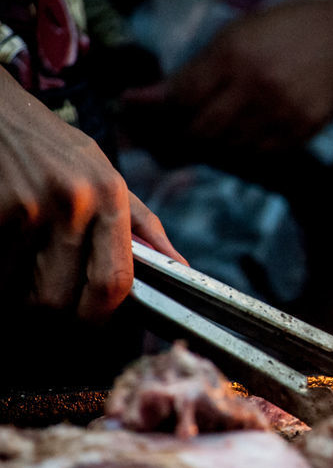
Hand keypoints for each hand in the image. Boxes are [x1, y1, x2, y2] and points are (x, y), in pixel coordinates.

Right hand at [1, 72, 182, 318]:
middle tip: (45, 306)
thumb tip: (180, 267)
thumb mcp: (105, 172)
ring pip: (16, 293)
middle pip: (59, 300)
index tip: (89, 321)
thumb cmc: (53, 145)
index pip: (113, 282)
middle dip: (50, 315)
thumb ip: (141, 224)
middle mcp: (71, 203)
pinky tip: (2, 255)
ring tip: (19, 272)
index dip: (99, 317)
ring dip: (14, 296)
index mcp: (108, 197)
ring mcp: (25, 208)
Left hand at [127, 0, 332, 154]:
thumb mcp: (239, 33)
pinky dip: (239, 151)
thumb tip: (149, 96)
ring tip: (196, 134)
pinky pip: (257, 154)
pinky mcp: (300, 132)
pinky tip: (234, 136)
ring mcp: (280, 114)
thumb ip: (198, 67)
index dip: (151, 108)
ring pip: (226, 148)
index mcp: (234, 55)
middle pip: (200, 130)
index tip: (132, 107)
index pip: (180, 97)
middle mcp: (255, 88)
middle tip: (161, 133)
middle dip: (175, 135)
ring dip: (205, 146)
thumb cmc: (288, 29)